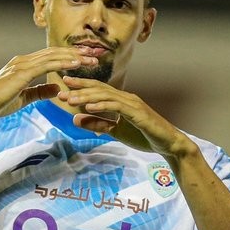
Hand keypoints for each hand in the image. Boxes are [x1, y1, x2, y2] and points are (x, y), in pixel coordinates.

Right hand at [0, 47, 98, 119]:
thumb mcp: (25, 97)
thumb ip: (41, 91)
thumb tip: (57, 88)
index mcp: (24, 65)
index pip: (51, 57)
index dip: (70, 56)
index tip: (87, 58)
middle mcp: (23, 61)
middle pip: (55, 53)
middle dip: (76, 53)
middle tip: (95, 54)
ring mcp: (22, 65)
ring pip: (53, 56)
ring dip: (74, 56)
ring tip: (92, 58)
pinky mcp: (21, 73)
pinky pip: (46, 65)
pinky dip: (63, 63)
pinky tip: (76, 64)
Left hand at [58, 76, 194, 156]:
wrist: (168, 144)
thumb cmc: (145, 136)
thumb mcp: (116, 131)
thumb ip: (98, 124)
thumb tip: (76, 119)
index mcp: (122, 101)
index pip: (98, 90)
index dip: (81, 86)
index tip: (64, 85)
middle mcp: (127, 98)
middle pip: (100, 89)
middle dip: (80, 87)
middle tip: (61, 87)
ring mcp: (133, 104)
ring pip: (106, 96)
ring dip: (87, 96)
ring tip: (70, 99)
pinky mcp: (138, 113)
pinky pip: (117, 106)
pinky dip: (102, 106)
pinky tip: (89, 106)